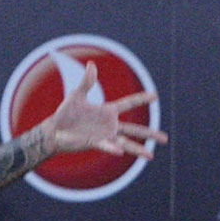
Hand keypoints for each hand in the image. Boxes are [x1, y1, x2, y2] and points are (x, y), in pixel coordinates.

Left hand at [41, 62, 166, 158]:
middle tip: (165, 138)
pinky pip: (107, 145)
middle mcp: (110, 125)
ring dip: (139, 149)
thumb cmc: (65, 112)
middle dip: (150, 133)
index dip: (141, 99)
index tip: (155, 96)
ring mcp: (104, 136)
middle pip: (135, 129)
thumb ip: (86, 82)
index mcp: (108, 111)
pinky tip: (120, 151)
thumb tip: (91, 65)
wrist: (54, 130)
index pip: (129, 103)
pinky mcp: (95, 143)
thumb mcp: (76, 95)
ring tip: (151, 155)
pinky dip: (113, 148)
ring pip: (126, 143)